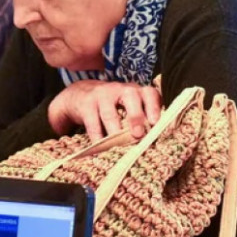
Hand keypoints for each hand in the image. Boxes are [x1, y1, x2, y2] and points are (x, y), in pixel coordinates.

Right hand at [47, 80, 161, 139]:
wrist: (79, 95)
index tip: (156, 123)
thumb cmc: (112, 107)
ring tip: (119, 146)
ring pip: (110, 113)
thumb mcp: (127, 107)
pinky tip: (99, 147)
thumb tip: (154, 142)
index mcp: (135, 91)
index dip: (154, 107)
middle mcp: (120, 89)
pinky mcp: (86, 104)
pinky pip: (92, 123)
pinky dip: (97, 137)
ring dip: (115, 131)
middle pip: (131, 97)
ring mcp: (101, 95)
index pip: (149, 93)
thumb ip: (141, 120)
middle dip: (136, 117)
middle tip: (139, 135)